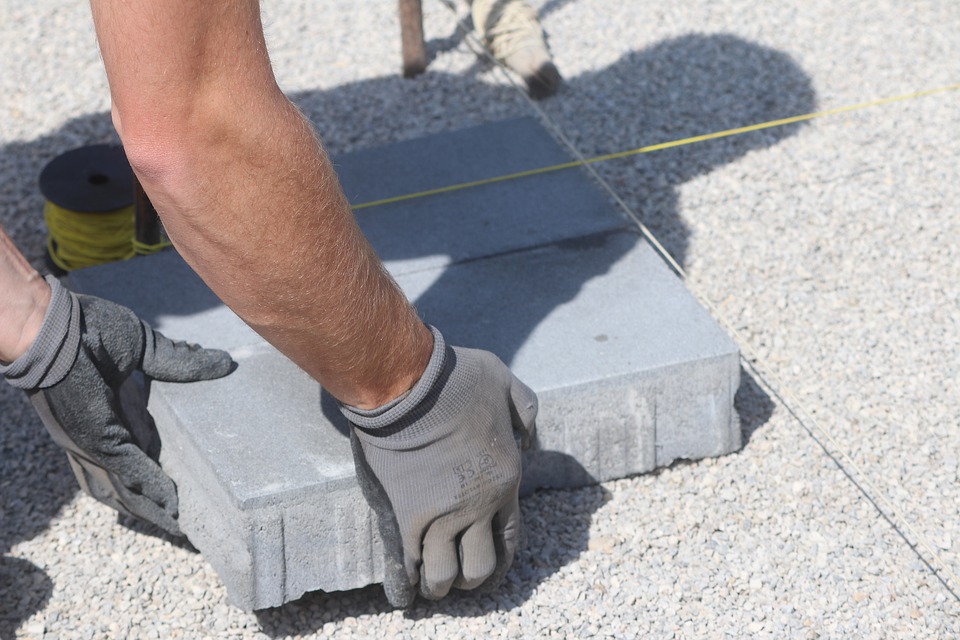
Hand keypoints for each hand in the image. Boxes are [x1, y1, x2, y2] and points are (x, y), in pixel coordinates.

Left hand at [1, 277, 232, 535]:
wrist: (54, 328)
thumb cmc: (86, 328)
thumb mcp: (143, 348)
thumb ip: (180, 360)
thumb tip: (222, 362)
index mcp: (109, 411)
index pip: (138, 447)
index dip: (157, 466)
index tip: (180, 483)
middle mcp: (100, 435)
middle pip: (129, 478)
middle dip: (153, 501)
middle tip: (182, 520)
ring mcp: (96, 442)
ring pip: (126, 486)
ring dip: (152, 508)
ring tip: (178, 525)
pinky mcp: (98, 441)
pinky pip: (129, 472)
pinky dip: (151, 489)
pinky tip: (173, 503)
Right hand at [340, 327, 536, 606]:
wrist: (409, 382)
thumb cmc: (457, 377)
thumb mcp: (507, 382)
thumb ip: (524, 410)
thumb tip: (528, 436)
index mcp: (506, 478)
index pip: (511, 536)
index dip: (501, 559)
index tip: (491, 569)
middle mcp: (479, 505)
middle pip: (481, 565)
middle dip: (472, 577)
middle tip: (459, 577)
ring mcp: (443, 514)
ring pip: (446, 574)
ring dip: (439, 584)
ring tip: (432, 585)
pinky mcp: (407, 516)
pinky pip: (409, 563)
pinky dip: (406, 583)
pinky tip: (404, 594)